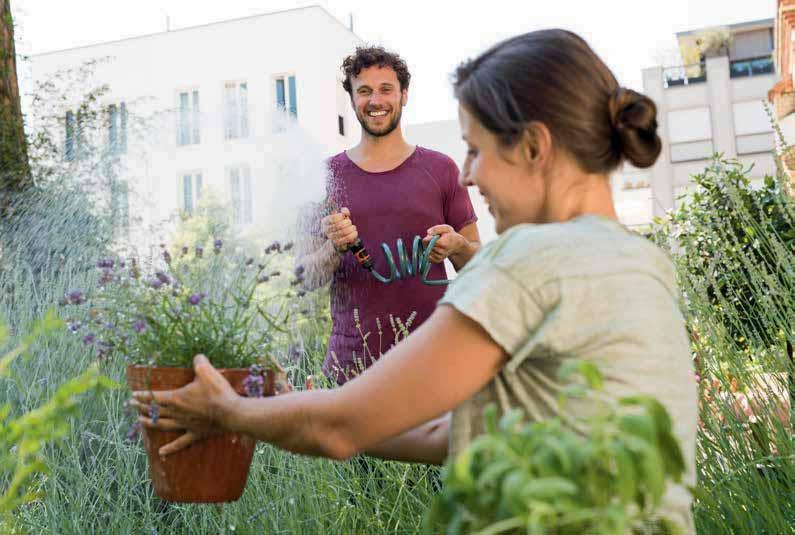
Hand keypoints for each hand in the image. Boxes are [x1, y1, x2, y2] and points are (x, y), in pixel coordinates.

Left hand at [131, 355, 291, 455]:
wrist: (232, 413)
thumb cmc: (218, 393)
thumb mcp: (207, 372)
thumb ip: (199, 362)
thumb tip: (197, 357)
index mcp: (177, 398)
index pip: (155, 396)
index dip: (143, 395)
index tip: (133, 395)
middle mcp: (178, 413)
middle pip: (156, 410)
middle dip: (142, 407)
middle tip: (132, 406)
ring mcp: (186, 424)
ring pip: (163, 424)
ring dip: (150, 423)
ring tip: (139, 422)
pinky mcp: (195, 433)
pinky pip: (180, 442)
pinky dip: (170, 448)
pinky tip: (161, 453)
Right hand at [321, 207, 357, 251]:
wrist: (338, 238)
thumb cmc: (340, 224)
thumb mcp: (341, 216)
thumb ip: (344, 212)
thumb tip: (345, 212)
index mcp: (325, 222)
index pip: (331, 218)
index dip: (340, 216)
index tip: (344, 216)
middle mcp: (326, 230)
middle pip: (339, 225)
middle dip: (347, 222)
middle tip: (350, 222)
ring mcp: (332, 238)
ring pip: (343, 232)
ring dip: (351, 228)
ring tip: (353, 227)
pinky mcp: (338, 243)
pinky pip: (347, 239)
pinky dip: (353, 235)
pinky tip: (355, 232)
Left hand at [422, 224, 466, 263]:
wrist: (456, 245)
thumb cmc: (450, 235)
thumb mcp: (446, 228)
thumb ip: (436, 229)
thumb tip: (428, 233)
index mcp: (443, 243)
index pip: (427, 241)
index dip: (427, 237)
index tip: (432, 236)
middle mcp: (441, 252)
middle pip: (426, 246)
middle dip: (427, 242)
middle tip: (434, 239)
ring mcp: (439, 257)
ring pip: (426, 251)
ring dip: (428, 247)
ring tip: (436, 244)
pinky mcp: (437, 260)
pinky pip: (428, 257)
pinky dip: (429, 252)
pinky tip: (434, 249)